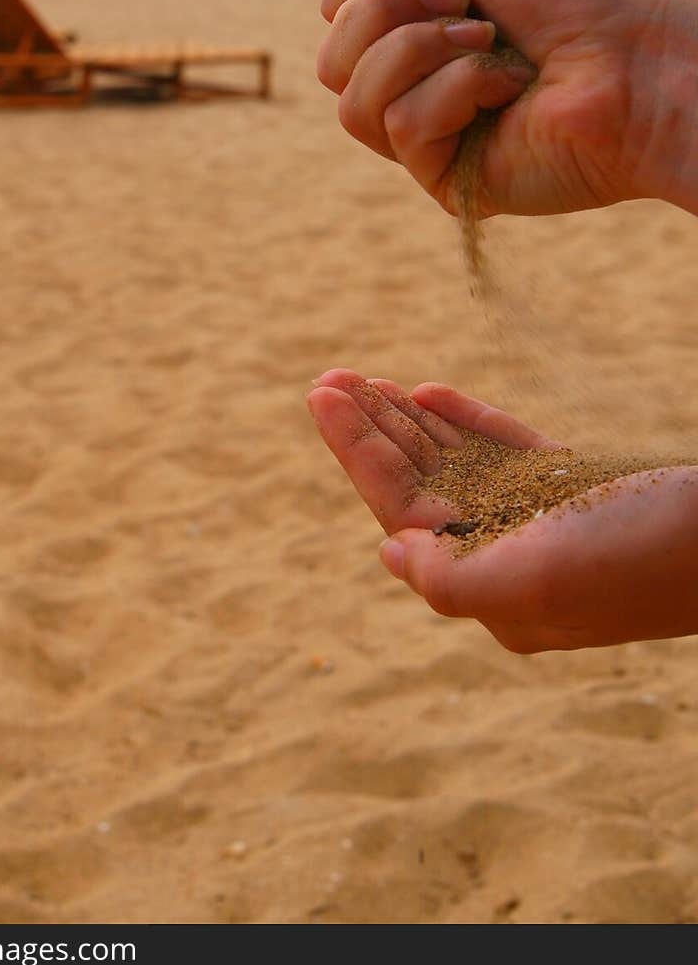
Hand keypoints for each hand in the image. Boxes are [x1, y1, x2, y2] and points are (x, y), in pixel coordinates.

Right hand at [290, 0, 697, 218]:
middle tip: (466, 1)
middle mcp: (413, 85)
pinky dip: (452, 89)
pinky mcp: (444, 181)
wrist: (636, 55)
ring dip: (415, 48)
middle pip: (329, 52)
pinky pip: (395, 126)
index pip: (334, 5)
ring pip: (347, 95)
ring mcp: (426, 138)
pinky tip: (504, 89)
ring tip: (483, 39)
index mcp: (415, 29)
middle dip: (391, 7)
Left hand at [307, 368, 697, 651]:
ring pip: (455, 463)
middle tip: (329, 377)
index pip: (401, 510)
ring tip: (365, 379)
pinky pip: (504, 451)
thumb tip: (390, 549)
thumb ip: (453, 577)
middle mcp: (508, 558)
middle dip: (373, 429)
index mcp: (490, 587)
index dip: (357, 450)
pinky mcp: (574, 491)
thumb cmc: (644, 557)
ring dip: (410, 420)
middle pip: (420, 483)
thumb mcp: (538, 581)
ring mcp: (541, 521)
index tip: (320, 396)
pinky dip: (467, 420)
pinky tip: (429, 391)